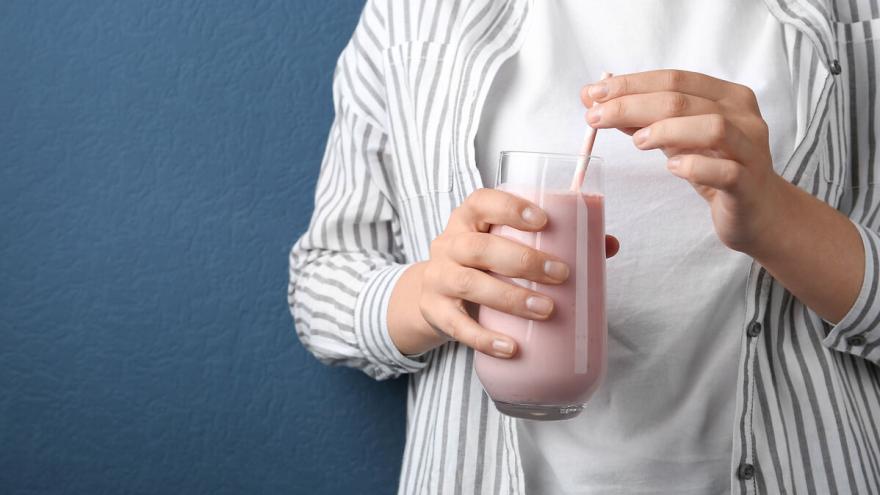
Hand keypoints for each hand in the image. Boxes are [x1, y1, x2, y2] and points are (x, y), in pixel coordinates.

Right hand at [392, 188, 618, 358]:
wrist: (433, 296)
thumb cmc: (482, 264)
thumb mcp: (505, 245)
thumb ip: (554, 241)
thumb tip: (608, 244)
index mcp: (468, 219)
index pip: (481, 202)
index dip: (510, 208)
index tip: (543, 221)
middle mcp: (448, 245)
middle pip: (478, 247)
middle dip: (522, 261)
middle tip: (560, 274)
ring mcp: (438, 279)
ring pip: (469, 284)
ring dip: (510, 298)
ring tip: (546, 309)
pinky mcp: (435, 312)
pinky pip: (457, 326)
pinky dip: (485, 338)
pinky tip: (510, 347)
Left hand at [582, 69, 782, 254]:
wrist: (758, 211)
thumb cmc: (716, 168)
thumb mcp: (678, 139)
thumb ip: (645, 121)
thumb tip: (600, 104)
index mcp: (726, 96)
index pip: (673, 79)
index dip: (630, 84)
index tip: (592, 94)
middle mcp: (742, 116)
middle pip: (684, 100)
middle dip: (632, 105)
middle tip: (596, 117)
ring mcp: (750, 149)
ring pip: (711, 126)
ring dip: (666, 130)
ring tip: (637, 141)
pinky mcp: (748, 183)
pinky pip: (725, 170)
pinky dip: (695, 165)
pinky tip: (672, 167)